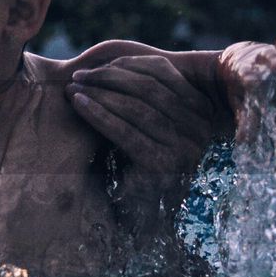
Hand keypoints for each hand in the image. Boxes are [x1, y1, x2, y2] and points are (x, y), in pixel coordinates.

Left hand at [66, 54, 216, 208]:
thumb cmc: (138, 161)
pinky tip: (78, 105)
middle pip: (148, 88)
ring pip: (135, 108)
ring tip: (73, 90)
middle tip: (78, 77)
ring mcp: (185, 148)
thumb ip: (143, 93)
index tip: (94, 66)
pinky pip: (125, 132)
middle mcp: (201, 128)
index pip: (162, 71)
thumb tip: (111, 62)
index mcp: (202, 109)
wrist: (143, 215)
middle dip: (108, 78)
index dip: (125, 64)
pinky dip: (99, 115)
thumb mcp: (149, 122)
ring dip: (99, 94)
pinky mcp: (164, 166)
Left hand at [219, 30, 275, 137]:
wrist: (245, 68)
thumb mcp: (244, 107)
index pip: (246, 72)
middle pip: (266, 55)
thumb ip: (247, 123)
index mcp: (245, 72)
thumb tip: (245, 145)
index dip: (249, 77)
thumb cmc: (243, 90)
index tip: (250, 82)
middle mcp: (262, 61)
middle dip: (273, 60)